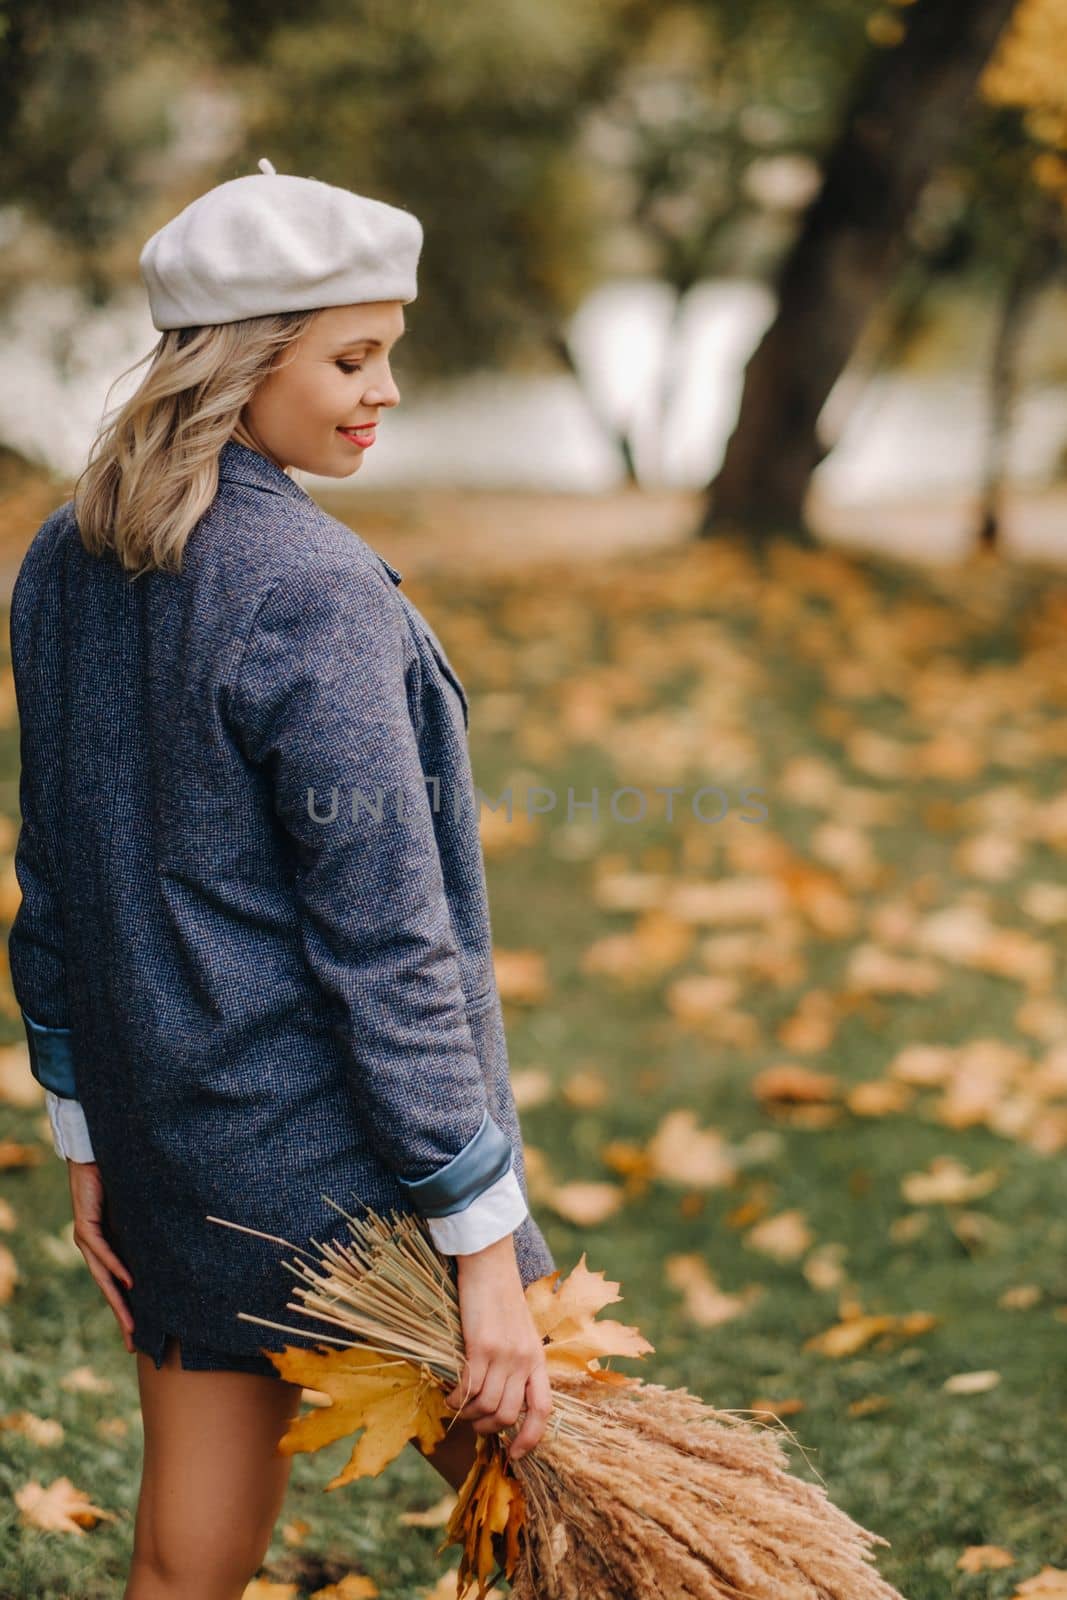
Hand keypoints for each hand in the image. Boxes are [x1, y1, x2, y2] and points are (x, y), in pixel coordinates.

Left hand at [67, 1160, 135, 1353]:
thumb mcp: (135, 1212)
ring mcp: (86, 1239)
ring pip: (102, 1277)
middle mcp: (93, 1248)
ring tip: (131, 1323)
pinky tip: (128, 1281)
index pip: (115, 1283)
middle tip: (133, 1341)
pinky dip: (116, 1266)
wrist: (94, 1156)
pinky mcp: (84, 1226)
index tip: (137, 1332)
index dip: (125, 1307)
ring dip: (117, 1300)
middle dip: (121, 1316)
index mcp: (105, 1246)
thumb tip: (177, 1243)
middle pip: (108, 1289)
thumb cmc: (117, 1180)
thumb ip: (146, 1230)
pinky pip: (102, 1251)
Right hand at [444, 1233, 551, 1463]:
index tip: (515, 1455)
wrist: (489, 1263)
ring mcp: (503, 1354)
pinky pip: (468, 1388)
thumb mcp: (520, 1332)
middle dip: (488, 1428)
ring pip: (486, 1406)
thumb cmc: (500, 1297)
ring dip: (469, 1415)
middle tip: (474, 1423)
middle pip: (508, 1415)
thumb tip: (502, 1396)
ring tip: (458, 1408)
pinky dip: (456, 1399)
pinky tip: (449, 1395)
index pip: (543, 1410)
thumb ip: (517, 1363)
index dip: (531, 1438)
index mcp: (537, 1359)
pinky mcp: (480, 1346)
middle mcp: (523, 1361)